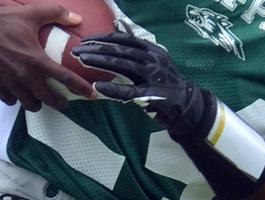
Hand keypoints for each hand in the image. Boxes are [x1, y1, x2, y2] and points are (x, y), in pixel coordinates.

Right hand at [0, 1, 94, 109]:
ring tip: (40, 97)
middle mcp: (25, 76)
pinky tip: (18, 93)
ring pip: (30, 104)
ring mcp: (10, 84)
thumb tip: (77, 19)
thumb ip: (56, 14)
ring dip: (38, 103)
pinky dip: (17, 99)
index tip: (91, 95)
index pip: (65, 79)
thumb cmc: (1, 19)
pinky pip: (11, 101)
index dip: (81, 88)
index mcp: (37, 60)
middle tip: (63, 102)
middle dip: (59, 103)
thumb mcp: (31, 13)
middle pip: (48, 99)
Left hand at [72, 32, 214, 137]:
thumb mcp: (154, 61)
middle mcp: (152, 59)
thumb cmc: (166, 84)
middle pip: (120, 49)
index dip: (104, 38)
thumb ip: (136, 50)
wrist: (187, 104)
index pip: (124, 39)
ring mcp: (152, 76)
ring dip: (100, 61)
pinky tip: (98, 87)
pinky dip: (113, 89)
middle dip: (96, 48)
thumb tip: (119, 31)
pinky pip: (128, 91)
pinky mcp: (151, 94)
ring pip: (122, 65)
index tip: (87, 40)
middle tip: (76, 50)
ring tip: (82, 60)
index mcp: (152, 50)